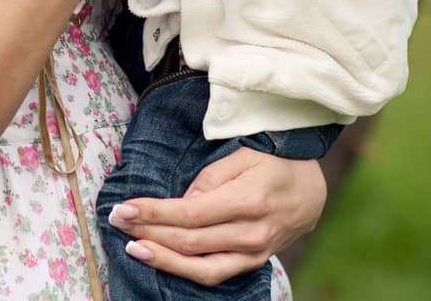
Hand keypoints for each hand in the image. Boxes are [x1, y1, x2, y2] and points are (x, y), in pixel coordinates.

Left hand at [104, 147, 326, 286]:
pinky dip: (185, 271)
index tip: (124, 208)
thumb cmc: (273, 163)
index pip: (190, 213)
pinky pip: (216, 275)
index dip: (153, 212)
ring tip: (133, 248)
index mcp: (249, 200)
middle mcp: (252, 233)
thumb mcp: (243, 155)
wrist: (312, 189)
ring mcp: (254, 253)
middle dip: (148, 231)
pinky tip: (162, 260)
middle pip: (190, 241)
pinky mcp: (253, 263)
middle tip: (118, 221)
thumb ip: (210, 179)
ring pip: (201, 268)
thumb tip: (180, 202)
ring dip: (163, 259)